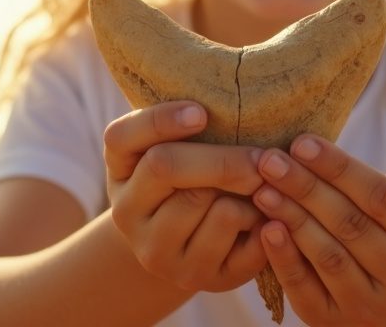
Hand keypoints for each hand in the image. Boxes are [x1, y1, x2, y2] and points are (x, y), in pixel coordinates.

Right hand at [103, 101, 268, 292]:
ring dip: (247, 193)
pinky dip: (262, 222)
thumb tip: (240, 106)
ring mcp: (157, 252)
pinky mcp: (193, 278)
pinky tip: (265, 217)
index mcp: (120, 169)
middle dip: (223, 158)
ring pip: (211, 207)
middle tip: (265, 155)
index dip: (161, 120)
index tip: (202, 112)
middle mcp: (127, 212)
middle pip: (166, 166)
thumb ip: (191, 128)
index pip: (122, 136)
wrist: (188, 248)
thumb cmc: (193, 180)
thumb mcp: (180, 150)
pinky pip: (240, 242)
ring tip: (260, 188)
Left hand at [252, 136, 385, 325]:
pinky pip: (304, 287)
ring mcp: (373, 308)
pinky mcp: (335, 323)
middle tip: (271, 160)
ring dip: (291, 217)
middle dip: (306, 187)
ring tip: (263, 188)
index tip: (302, 143)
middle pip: (351, 224)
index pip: (384, 198)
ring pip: (328, 255)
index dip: (341, 168)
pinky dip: (283, 256)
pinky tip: (266, 227)